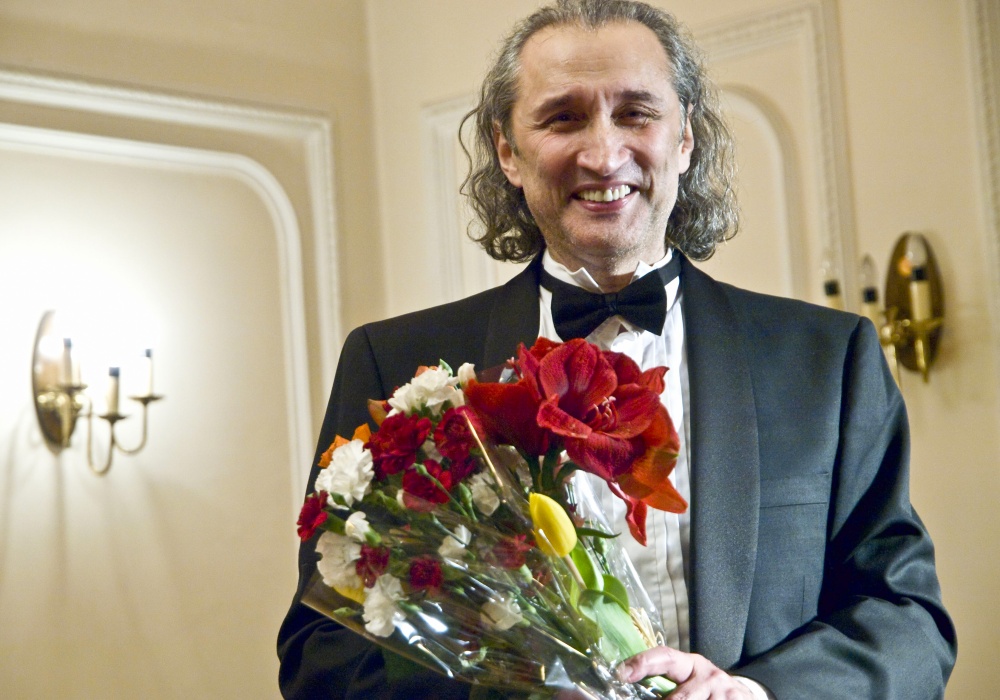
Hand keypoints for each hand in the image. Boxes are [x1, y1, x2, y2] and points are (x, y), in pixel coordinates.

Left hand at [617, 647, 752, 698]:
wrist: (744, 695)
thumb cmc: (707, 690)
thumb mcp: (690, 680)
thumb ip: (668, 683)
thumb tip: (630, 686)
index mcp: (690, 664)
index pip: (665, 657)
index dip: (643, 662)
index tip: (622, 673)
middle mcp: (708, 675)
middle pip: (680, 699)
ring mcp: (724, 692)